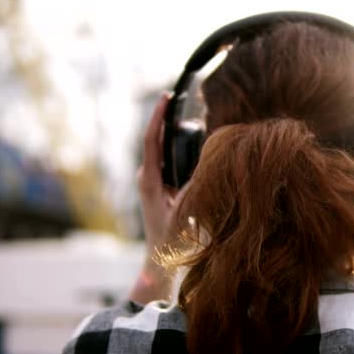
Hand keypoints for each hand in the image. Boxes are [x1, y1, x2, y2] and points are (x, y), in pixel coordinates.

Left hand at [131, 93, 181, 302]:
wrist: (159, 258)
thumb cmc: (171, 238)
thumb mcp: (186, 209)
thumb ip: (195, 185)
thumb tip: (207, 161)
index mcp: (149, 179)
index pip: (151, 140)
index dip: (158, 117)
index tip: (166, 97)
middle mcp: (146, 175)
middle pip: (155, 138)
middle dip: (166, 116)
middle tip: (179, 95)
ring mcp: (151, 179)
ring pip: (160, 148)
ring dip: (171, 130)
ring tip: (184, 110)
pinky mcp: (157, 183)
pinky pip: (165, 158)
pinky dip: (175, 144)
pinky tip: (187, 137)